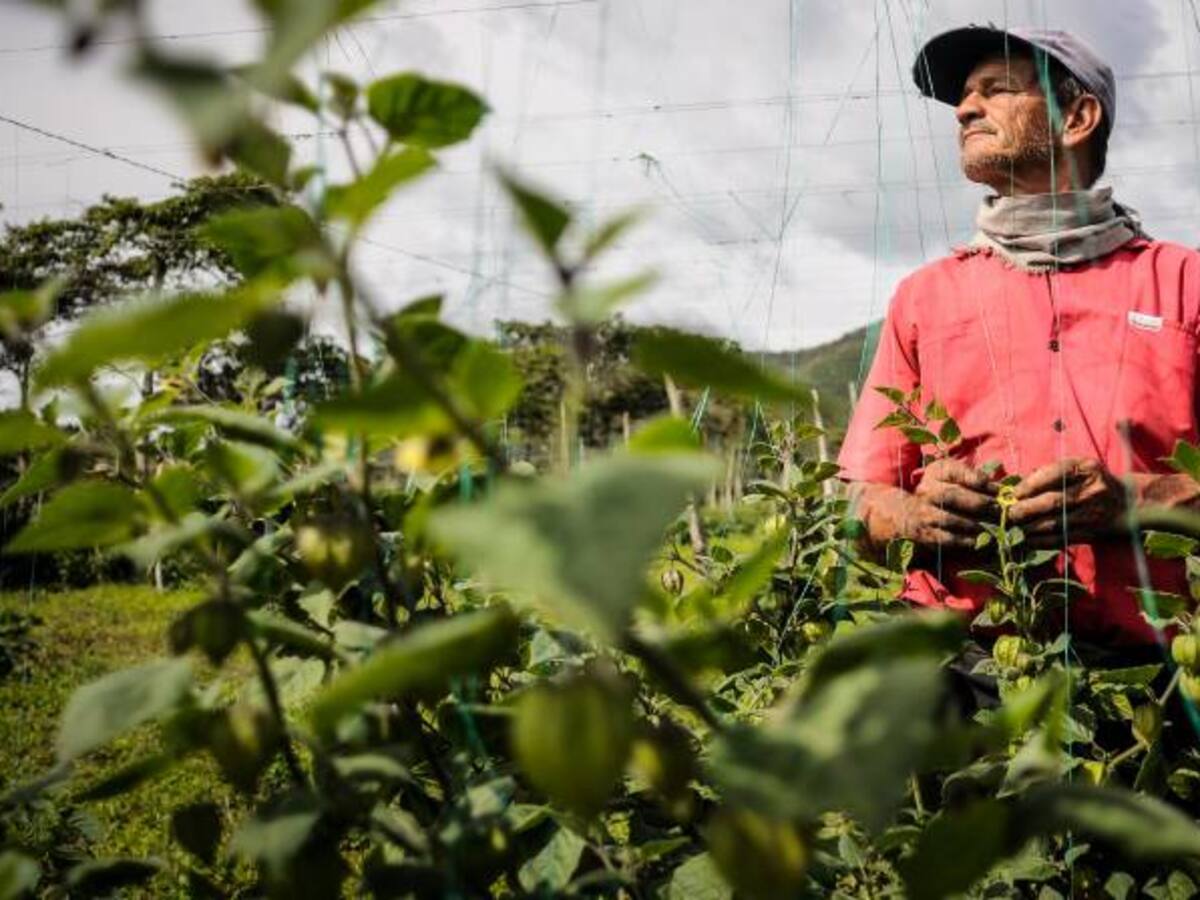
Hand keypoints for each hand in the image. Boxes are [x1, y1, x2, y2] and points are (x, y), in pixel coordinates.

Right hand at [856, 459, 997, 550]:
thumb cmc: (938, 495)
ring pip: (949, 518)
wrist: (899, 514)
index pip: (953, 470)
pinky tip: (979, 542)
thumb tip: (1005, 490)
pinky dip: (964, 541)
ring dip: (975, 525)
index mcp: (935, 473)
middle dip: (979, 504)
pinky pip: (945, 538)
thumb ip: (974, 480)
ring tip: (995, 530)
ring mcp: (922, 513)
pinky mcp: (923, 534)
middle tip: (1001, 512)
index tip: (996, 488)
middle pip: (951, 495)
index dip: (974, 478)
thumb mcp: (950, 478)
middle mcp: (925, 491)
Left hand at [1007, 458, 1125, 545]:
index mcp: (1087, 469)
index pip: (1055, 474)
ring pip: (1055, 523)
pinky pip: (1062, 538)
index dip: (1031, 484)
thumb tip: (1018, 484)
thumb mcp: (1079, 467)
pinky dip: (1041, 541)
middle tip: (1009, 513)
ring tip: (1014, 527)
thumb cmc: (1092, 481)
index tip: (1014, 493)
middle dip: (1025, 509)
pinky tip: (1027, 539)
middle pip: (1053, 501)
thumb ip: (1051, 471)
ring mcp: (1093, 513)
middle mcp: (1092, 490)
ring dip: (1029, 527)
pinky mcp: (1092, 533)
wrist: (1128, 503)